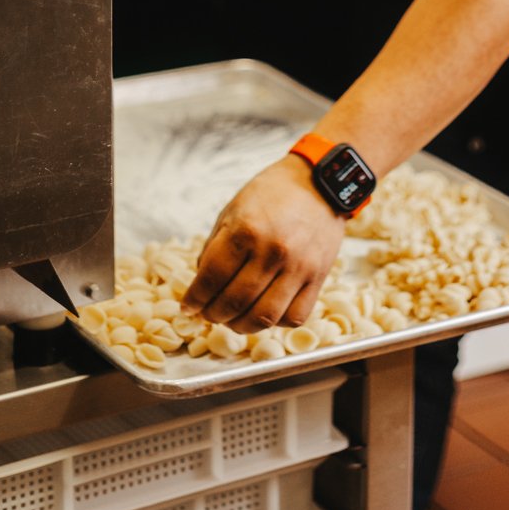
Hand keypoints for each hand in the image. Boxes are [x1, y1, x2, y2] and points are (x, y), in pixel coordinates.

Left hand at [182, 155, 345, 331]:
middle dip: (213, 315)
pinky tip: (265, 311)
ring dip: (241, 326)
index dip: (195, 299)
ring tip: (233, 320)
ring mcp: (298, 267)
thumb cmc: (271, 194)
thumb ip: (215, 248)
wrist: (319, 183)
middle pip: (234, 302)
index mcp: (246, 230)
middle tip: (208, 314)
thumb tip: (202, 287)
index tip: (188, 307)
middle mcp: (272, 251)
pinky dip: (276, 323)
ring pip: (264, 317)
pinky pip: (294, 316)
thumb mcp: (233, 210)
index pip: (211, 278)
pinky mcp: (319, 277)